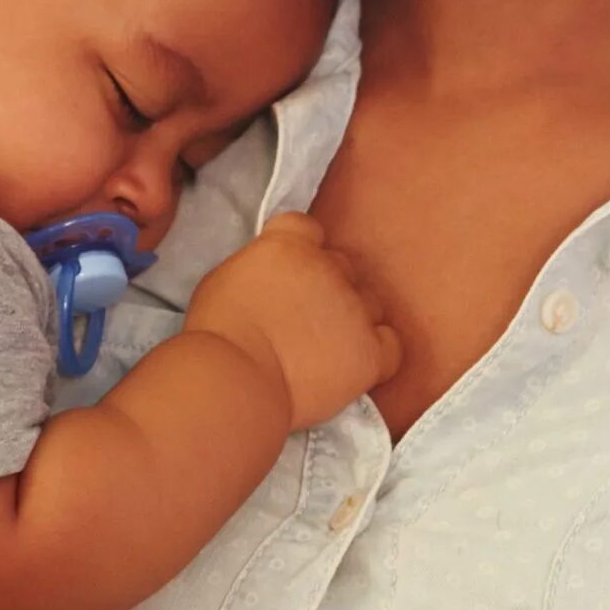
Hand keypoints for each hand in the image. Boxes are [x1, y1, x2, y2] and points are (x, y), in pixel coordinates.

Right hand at [184, 211, 400, 427]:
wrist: (236, 379)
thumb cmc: (218, 334)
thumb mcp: (227, 279)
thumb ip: (261, 269)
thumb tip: (273, 280)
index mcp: (290, 244)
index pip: (308, 230)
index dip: (300, 253)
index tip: (288, 276)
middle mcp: (329, 267)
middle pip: (342, 267)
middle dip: (326, 288)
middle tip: (301, 320)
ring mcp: (354, 308)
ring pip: (370, 303)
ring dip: (353, 318)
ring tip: (325, 347)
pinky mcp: (370, 350)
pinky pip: (391, 344)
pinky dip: (377, 352)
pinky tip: (354, 363)